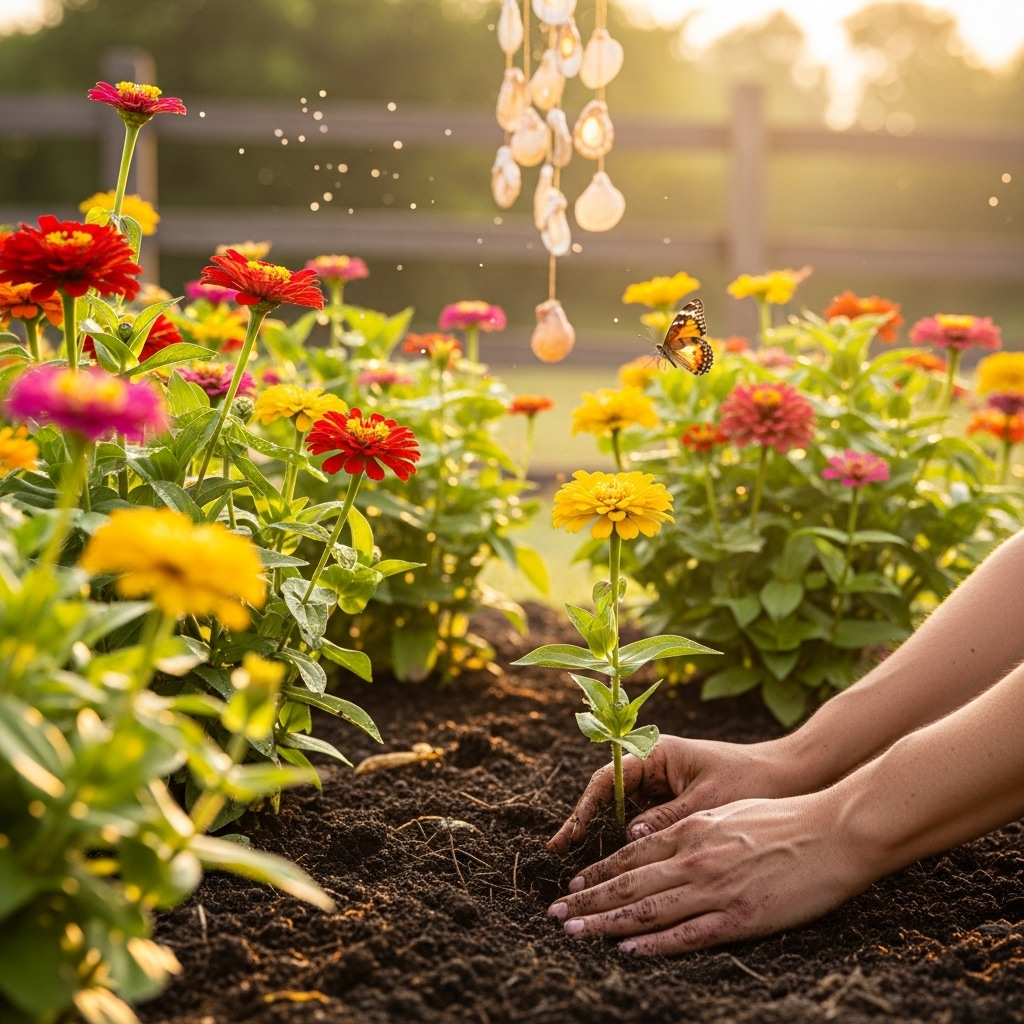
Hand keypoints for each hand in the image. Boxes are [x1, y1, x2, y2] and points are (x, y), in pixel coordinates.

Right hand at [548, 734, 800, 851]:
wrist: (794, 776)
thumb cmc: (753, 780)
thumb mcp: (710, 802)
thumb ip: (669, 819)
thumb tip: (629, 840)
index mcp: (657, 753)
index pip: (607, 781)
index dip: (582, 812)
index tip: (565, 842)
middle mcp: (655, 766)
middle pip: (609, 798)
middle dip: (586, 827)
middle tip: (560, 858)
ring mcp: (664, 786)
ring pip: (625, 814)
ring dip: (608, 840)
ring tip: (585, 876)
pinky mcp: (678, 805)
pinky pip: (647, 825)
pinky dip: (635, 847)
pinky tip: (622, 873)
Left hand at [548, 791, 866, 954]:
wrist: (832, 831)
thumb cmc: (783, 818)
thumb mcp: (726, 812)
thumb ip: (690, 828)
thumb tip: (655, 840)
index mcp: (692, 830)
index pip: (632, 855)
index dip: (598, 872)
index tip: (572, 886)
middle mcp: (694, 858)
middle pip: (629, 884)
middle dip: (588, 900)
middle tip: (555, 914)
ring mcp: (715, 889)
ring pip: (647, 910)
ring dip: (605, 923)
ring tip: (574, 932)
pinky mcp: (739, 916)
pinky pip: (687, 935)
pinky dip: (654, 944)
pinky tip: (627, 950)